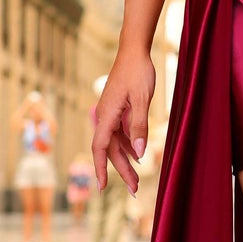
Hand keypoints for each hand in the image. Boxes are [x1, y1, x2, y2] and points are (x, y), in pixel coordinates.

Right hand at [92, 48, 155, 193]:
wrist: (134, 51)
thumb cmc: (138, 72)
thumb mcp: (142, 99)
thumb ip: (139, 126)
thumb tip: (139, 153)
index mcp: (107, 115)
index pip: (100, 148)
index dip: (100, 169)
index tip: (102, 188)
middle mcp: (105, 116)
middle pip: (110, 150)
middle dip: (122, 171)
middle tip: (135, 190)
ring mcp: (110, 113)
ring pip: (115, 143)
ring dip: (125, 161)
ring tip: (137, 179)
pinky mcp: (117, 110)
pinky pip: (120, 133)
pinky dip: (128, 146)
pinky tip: (137, 155)